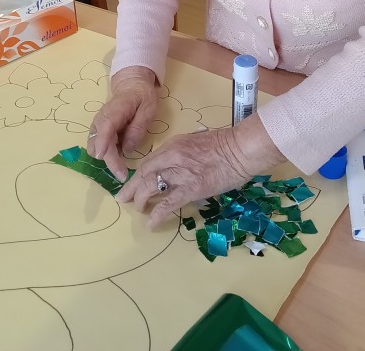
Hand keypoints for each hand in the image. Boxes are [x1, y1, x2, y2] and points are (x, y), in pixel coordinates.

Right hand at [87, 66, 157, 182]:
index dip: (102, 142)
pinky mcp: (98, 130)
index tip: (102, 157)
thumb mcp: (148, 109)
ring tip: (123, 164)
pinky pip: (97, 146)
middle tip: (124, 174)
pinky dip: (106, 153)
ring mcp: (97, 125)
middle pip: (97, 143)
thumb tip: (127, 149)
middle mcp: (101, 118)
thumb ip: (138, 128)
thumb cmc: (142, 97)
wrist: (131, 86)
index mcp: (116, 110)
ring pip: (94, 147)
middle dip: (108, 160)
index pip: (105, 127)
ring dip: (106, 158)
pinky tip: (119, 154)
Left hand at [116, 114, 285, 227]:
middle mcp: (172, 157)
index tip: (132, 184)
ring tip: (139, 210)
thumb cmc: (225, 144)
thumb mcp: (196, 142)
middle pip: (144, 174)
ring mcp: (181, 173)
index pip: (148, 161)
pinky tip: (151, 224)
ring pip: (150, 187)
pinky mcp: (191, 188)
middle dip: (131, 188)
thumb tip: (175, 165)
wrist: (241, 149)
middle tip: (124, 199)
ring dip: (141, 201)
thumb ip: (182, 152)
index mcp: (174, 144)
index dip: (138, 175)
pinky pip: (168, 204)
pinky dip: (156, 215)